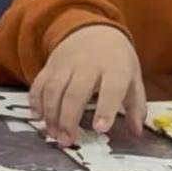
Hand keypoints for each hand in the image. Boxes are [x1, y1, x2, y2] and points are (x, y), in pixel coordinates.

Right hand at [32, 24, 144, 145]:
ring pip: (53, 90)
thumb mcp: (133, 78)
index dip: (105, 109)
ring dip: (50, 114)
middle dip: (68, 119)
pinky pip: (38, 83)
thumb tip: (136, 131)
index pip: (110, 89)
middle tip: (67, 140)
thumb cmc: (116, 60)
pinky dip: (35, 101)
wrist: (92, 30)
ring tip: (53, 134)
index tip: (100, 129)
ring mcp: (65, 64)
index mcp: (114, 68)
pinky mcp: (49, 65)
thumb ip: (135, 105)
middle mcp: (87, 65)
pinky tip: (37, 117)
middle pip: (74, 93)